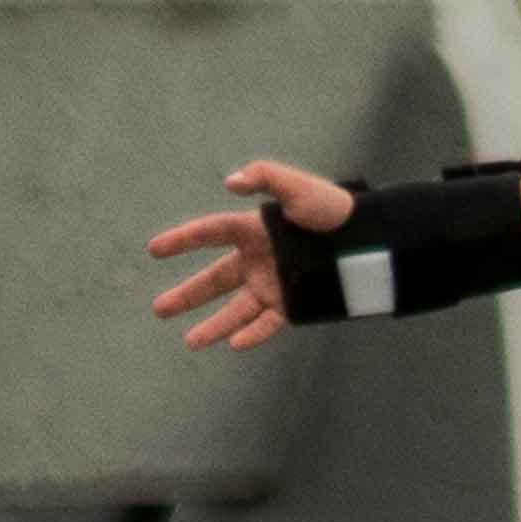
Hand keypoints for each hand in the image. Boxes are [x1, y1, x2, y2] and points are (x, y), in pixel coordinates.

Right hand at [148, 159, 352, 351]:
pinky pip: (267, 324)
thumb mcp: (297, 186)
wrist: (366, 241)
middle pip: (214, 280)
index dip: (182, 240)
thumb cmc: (331, 210)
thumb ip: (264, 176)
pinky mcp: (291, 305)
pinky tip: (234, 345)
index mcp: (252, 230)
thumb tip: (229, 182)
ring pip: (235, 311)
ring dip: (214, 326)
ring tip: (190, 341)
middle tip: (159, 310)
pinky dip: (253, 335)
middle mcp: (256, 260)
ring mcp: (272, 285)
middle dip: (187, 296)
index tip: (154, 250)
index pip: (209, 234)